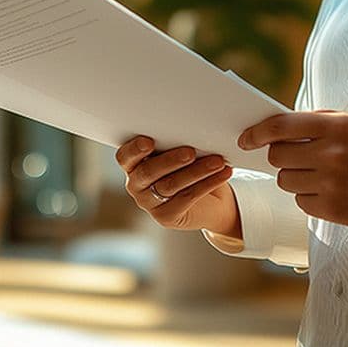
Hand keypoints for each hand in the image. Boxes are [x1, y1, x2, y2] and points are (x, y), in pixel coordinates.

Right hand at [115, 136, 240, 237]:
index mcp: (133, 164)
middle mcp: (136, 185)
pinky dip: (207, 184)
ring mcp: (149, 203)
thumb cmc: (190, 166)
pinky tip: (223, 173)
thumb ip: (174, 143)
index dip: (133, 150)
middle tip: (191, 152)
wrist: (210, 200)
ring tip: (217, 161)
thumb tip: (189, 130)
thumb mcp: (179, 151)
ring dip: (196, 171)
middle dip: (170, 160)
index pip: (124, 157)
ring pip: (170, 185)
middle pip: (147, 172)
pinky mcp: (166, 216)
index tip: (148, 142)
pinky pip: (187, 198)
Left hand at [239, 111, 347, 227]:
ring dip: (294, 178)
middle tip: (295, 158)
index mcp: (335, 128)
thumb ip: (310, 122)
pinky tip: (328, 190)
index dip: (256, 133)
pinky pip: (299, 201)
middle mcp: (333, 154)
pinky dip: (308, 196)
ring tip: (318, 174)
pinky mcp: (333, 208)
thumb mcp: (347, 124)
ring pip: (284, 180)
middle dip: (280, 157)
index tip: (245, 139)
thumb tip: (268, 128)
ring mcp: (332, 183)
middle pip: (276, 156)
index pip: (280, 127)